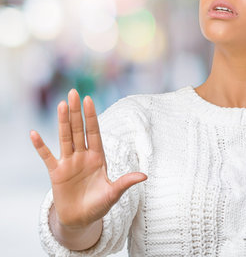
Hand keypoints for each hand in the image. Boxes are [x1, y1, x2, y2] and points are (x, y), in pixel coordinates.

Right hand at [30, 89, 146, 228]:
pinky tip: (34, 133)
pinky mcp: (56, 173)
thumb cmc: (99, 205)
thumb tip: (144, 176)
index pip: (94, 132)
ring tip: (61, 104)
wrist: (81, 219)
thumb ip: (125, 183)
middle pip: (78, 130)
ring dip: (62, 122)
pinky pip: (46, 157)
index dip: (91, 117)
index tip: (89, 100)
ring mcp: (69, 163)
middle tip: (73, 92)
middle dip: (76, 112)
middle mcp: (83, 156)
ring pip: (65, 138)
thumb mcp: (113, 194)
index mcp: (98, 157)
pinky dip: (40, 146)